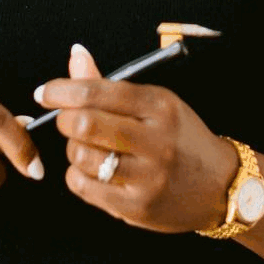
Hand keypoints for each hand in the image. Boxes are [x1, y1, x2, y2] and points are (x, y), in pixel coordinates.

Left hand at [38, 45, 238, 233]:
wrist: (219, 184)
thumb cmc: (179, 136)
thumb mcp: (154, 102)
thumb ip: (108, 84)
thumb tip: (75, 55)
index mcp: (159, 105)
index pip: (98, 91)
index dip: (62, 90)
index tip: (45, 92)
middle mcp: (155, 140)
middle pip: (86, 124)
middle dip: (64, 119)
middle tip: (66, 119)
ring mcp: (147, 177)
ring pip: (81, 156)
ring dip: (72, 148)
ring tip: (85, 145)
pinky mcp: (137, 208)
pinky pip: (85, 187)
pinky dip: (77, 174)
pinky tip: (90, 168)